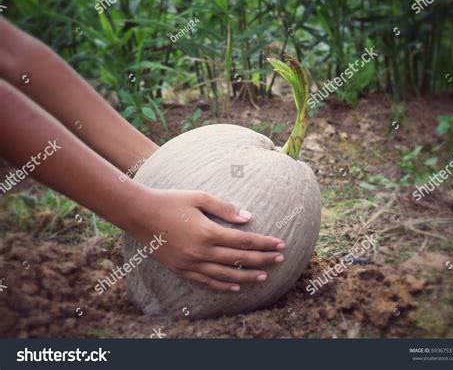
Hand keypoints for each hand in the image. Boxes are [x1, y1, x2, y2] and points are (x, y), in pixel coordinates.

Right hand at [126, 188, 285, 291]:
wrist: (140, 214)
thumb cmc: (171, 201)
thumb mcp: (199, 197)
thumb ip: (225, 208)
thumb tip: (248, 218)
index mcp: (208, 232)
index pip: (244, 241)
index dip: (264, 243)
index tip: (280, 244)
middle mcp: (201, 251)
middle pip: (239, 259)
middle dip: (263, 259)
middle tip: (281, 259)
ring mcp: (190, 263)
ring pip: (226, 275)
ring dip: (247, 276)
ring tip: (264, 276)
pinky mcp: (181, 269)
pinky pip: (206, 282)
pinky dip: (223, 286)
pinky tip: (235, 287)